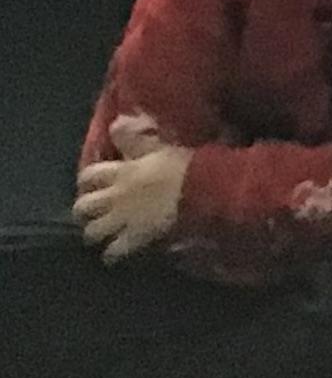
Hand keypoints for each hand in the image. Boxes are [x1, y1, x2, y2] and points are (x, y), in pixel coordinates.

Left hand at [72, 142, 189, 262]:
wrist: (201, 191)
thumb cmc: (184, 166)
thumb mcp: (158, 146)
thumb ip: (135, 139)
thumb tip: (115, 122)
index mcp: (121, 172)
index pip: (89, 175)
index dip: (86, 181)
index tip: (90, 184)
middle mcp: (114, 196)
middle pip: (83, 207)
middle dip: (84, 210)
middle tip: (92, 212)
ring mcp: (122, 219)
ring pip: (92, 231)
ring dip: (95, 232)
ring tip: (102, 234)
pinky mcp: (133, 238)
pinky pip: (113, 252)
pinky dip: (112, 254)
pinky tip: (114, 255)